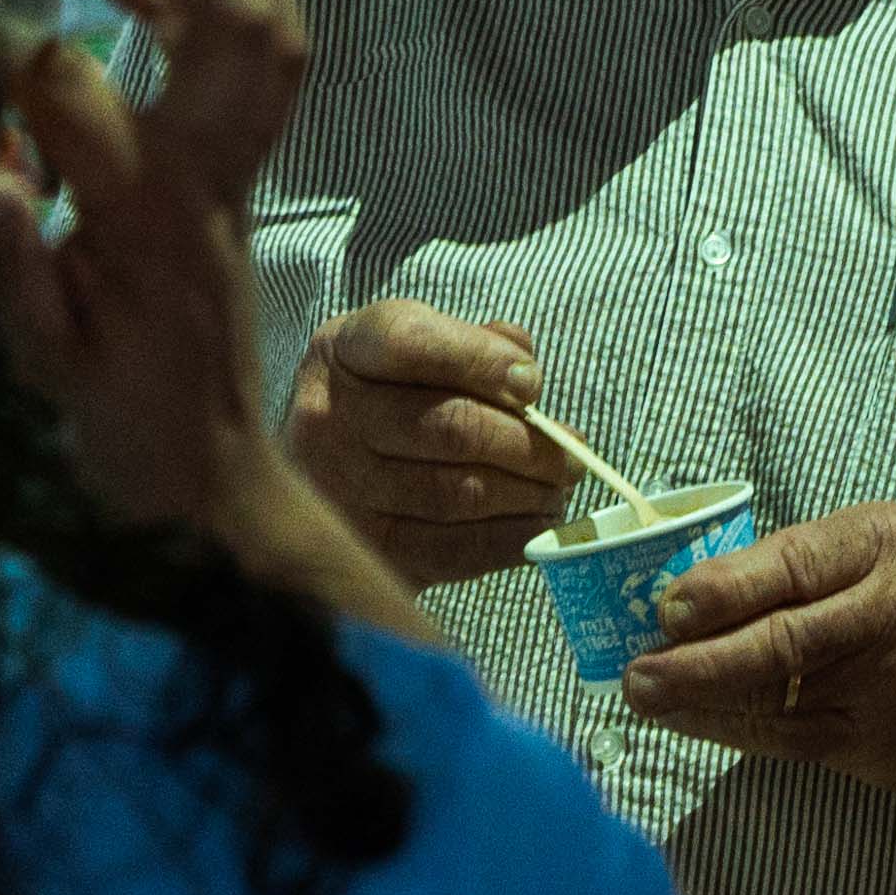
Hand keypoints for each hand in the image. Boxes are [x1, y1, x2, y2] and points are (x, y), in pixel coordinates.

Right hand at [0, 0, 311, 537]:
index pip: (74, 92)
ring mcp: (238, 175)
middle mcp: (207, 182)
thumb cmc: (111, 423)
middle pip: (239, 31)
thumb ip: (11, 274)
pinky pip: (260, 64)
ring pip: (272, 36)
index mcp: (144, 220)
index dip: (7, 40)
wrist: (205, 475)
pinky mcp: (242, 177)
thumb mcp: (40, 368)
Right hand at [284, 294, 564, 589]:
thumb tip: (523, 370)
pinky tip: (538, 524)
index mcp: (342, 352)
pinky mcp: (367, 551)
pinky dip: (511, 538)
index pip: (411, 344)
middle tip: (572, 453)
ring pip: (459, 494)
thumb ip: (471, 344)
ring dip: (528, 494)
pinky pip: (454, 550)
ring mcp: (340, 490)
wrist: (323, 469)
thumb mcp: (415, 349)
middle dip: (528, 443)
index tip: (533, 383)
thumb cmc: (389, 396)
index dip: (480, 360)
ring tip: (559, 488)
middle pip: (449, 428)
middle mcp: (328, 418)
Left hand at [618, 501, 895, 803]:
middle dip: (697, 660)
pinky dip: (728, 730)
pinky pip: (785, 739)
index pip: (795, 564)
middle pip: (782, 642)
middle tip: (637, 670)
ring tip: (645, 695)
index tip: (667, 606)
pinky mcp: (874, 746)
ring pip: (774, 700)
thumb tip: (692, 585)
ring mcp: (887, 689)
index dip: (724, 590)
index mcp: (888, 544)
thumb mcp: (889, 548)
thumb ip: (807, 560)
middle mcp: (893, 613)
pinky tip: (687, 720)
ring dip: (697, 702)